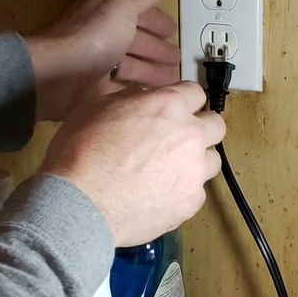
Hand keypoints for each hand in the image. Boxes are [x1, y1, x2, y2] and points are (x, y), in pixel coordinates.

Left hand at [24, 0, 180, 122]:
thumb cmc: (92, 37)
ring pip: (129, 67)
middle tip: (177, 58)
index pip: (137, 14)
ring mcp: (96, 64)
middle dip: (156, 48)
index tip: (174, 31)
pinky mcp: (93, 90)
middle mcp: (100, 36)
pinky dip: (135, 91)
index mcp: (106, 13)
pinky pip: (120, 89)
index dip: (156, 21)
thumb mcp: (122, 6)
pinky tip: (151, 96)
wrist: (57, 75)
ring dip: (150, 71)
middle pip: (134, 41)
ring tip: (171, 80)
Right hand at [40, 81, 223, 246]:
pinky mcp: (191, 203)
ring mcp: (194, 171)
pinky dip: (183, 191)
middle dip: (200, 128)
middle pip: (216, 125)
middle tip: (179, 138)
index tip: (176, 109)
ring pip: (212, 160)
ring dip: (196, 161)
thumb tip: (141, 99)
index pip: (195, 92)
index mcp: (168, 106)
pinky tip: (161, 195)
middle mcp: (190, 135)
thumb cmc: (81, 152)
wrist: (81, 204)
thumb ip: (129, 100)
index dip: (183, 100)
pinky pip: (197, 192)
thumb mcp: (96, 108)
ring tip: (171, 170)